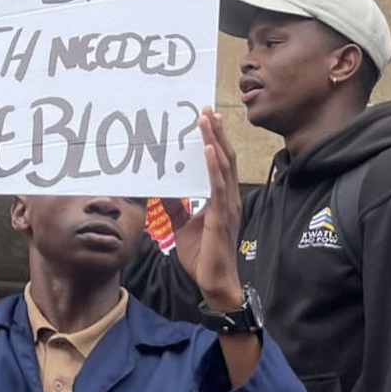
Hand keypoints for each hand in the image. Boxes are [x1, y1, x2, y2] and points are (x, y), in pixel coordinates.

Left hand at [171, 108, 243, 309]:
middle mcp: (228, 198)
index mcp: (220, 199)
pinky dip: (213, 166)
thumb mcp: (182, 227)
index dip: (213, 141)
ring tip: (206, 119)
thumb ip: (175, 209)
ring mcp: (227, 206)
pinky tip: (208, 150)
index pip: (218, 163)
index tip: (205, 120)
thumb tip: (162, 193)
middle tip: (205, 109)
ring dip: (214, 141)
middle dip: (215, 132)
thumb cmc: (202, 256)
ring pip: (222, 166)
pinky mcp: (221, 216)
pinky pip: (218, 186)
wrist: (213, 282)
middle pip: (223, 157)